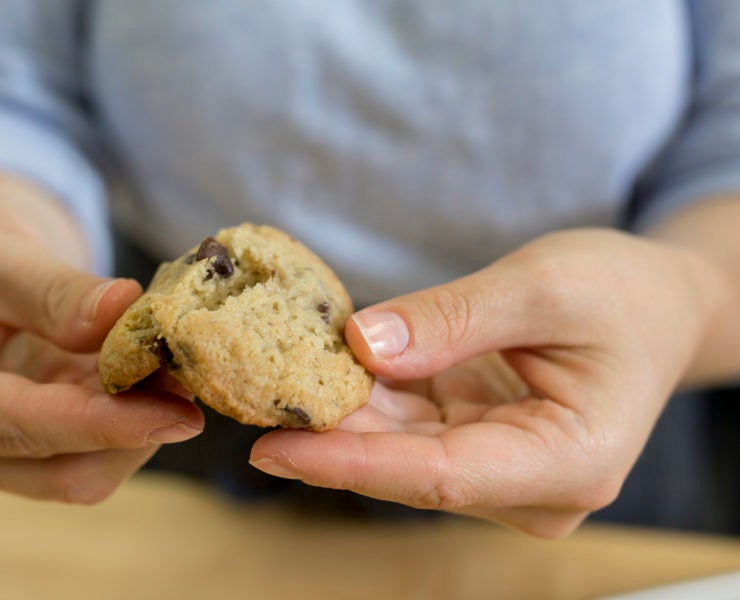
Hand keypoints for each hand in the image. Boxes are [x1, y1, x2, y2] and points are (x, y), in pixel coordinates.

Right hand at [0, 175, 202, 502]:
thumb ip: (54, 291)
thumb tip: (122, 311)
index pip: (25, 429)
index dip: (108, 424)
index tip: (180, 411)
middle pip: (67, 471)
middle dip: (137, 429)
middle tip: (195, 375)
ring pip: (93, 468)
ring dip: (144, 423)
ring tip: (181, 364)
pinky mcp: (38, 446)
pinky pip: (100, 447)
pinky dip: (137, 415)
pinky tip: (163, 372)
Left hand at [251, 228, 716, 536]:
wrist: (656, 305)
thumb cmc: (623, 295)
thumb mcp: (545, 286)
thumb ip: (454, 319)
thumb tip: (361, 345)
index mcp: (568, 462)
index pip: (439, 476)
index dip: (351, 463)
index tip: (274, 448)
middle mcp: (531, 486)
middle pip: (409, 468)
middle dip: (328, 437)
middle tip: (246, 404)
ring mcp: (502, 470)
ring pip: (400, 450)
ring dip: (336, 417)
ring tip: (263, 385)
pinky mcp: (479, 444)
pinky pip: (409, 427)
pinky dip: (363, 401)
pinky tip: (311, 374)